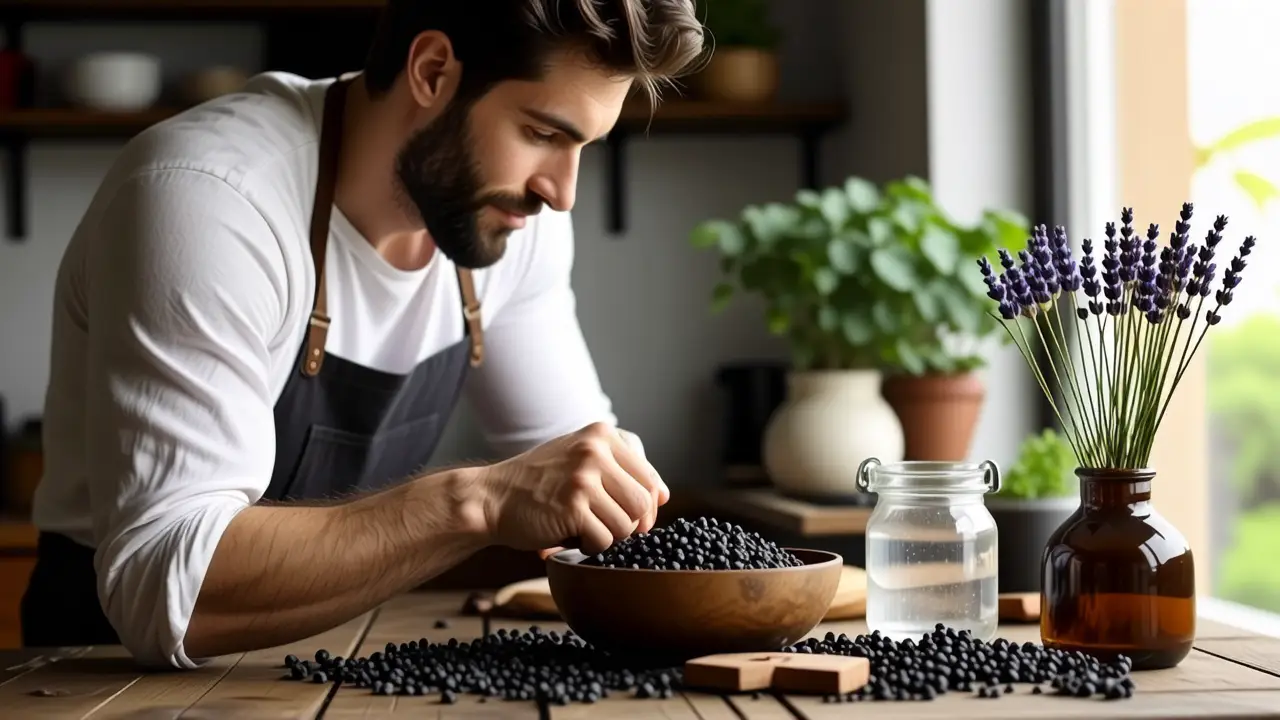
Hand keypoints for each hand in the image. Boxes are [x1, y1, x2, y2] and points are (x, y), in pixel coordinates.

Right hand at [479, 423, 669, 555]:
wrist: (490, 497)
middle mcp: (595, 450)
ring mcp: (584, 477)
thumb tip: (665, 495)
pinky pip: (604, 540)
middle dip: (630, 525)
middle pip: (643, 503)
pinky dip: (590, 547)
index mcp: (602, 435)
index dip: (646, 507)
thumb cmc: (537, 483)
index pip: (650, 478)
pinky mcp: (573, 506)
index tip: (629, 517)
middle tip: (606, 528)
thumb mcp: (579, 457)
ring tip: (583, 529)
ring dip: (608, 537)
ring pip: (626, 525)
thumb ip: (621, 469)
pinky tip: (570, 537)